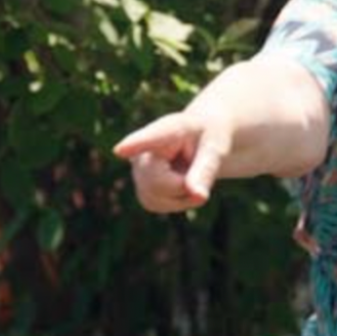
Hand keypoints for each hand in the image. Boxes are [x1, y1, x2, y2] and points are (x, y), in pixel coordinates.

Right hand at [114, 109, 229, 212]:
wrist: (199, 140)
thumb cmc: (208, 138)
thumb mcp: (215, 148)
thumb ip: (206, 170)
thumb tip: (198, 196)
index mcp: (168, 129)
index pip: (151, 138)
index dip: (134, 145)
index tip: (120, 150)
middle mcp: (144, 148)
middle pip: (158, 183)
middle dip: (183, 186)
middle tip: (199, 170)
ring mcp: (138, 171)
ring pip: (158, 198)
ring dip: (182, 196)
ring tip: (190, 174)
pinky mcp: (141, 189)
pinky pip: (158, 206)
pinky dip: (177, 202)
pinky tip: (181, 184)